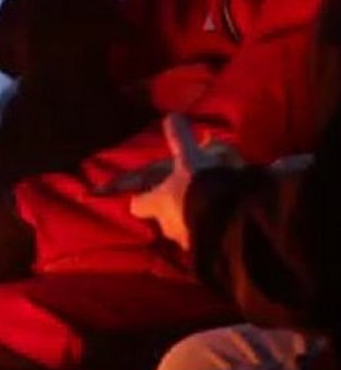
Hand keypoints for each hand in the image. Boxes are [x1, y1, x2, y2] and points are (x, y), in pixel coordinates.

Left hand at [130, 114, 242, 249]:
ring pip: (187, 231)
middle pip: (163, 219)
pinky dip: (216, 233)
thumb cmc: (202, 186)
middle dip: (174, 209)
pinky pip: (210, 242)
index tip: (148, 192)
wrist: (232, 222)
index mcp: (158, 204)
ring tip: (214, 206)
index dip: (142, 198)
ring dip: (196, 220)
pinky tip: (230, 222)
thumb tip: (171, 116)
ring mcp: (191, 243)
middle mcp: (169, 227)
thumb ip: (180, 138)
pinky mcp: (213, 254)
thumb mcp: (191, 157)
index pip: (138, 205)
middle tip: (190, 195)